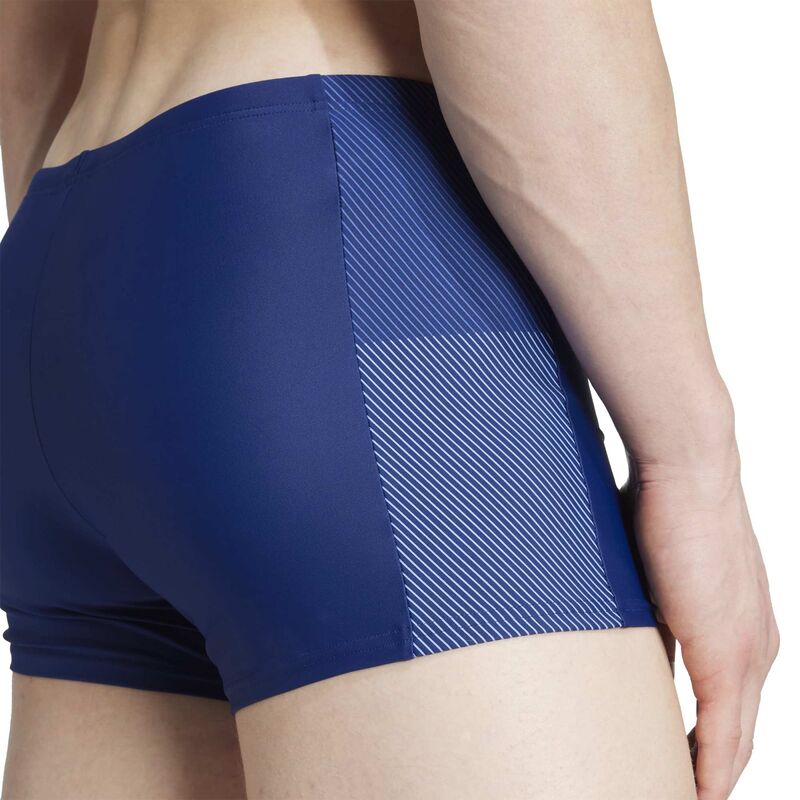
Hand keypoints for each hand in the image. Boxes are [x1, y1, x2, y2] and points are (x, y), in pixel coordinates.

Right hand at [623, 450, 778, 799]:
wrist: (688, 468)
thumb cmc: (664, 505)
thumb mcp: (654, 572)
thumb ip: (646, 608)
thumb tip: (611, 621)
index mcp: (743, 630)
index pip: (730, 709)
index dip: (708, 747)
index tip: (677, 767)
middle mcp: (758, 649)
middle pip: (737, 736)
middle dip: (707, 770)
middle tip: (672, 787)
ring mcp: (749, 653)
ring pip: (735, 742)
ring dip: (707, 775)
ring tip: (676, 793)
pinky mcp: (729, 654)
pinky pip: (725, 736)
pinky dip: (710, 771)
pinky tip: (693, 793)